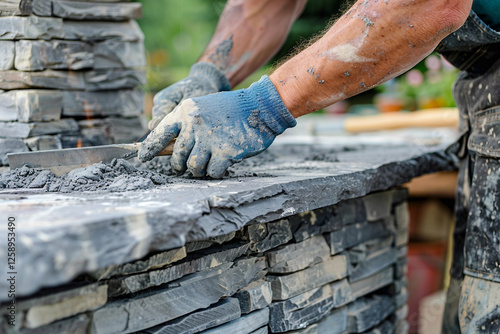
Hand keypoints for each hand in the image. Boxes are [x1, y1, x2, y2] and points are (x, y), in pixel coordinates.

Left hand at [138, 76, 296, 177]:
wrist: (259, 106)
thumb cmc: (229, 110)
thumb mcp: (202, 108)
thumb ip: (185, 126)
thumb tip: (168, 150)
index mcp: (186, 111)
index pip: (160, 132)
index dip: (149, 147)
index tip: (141, 157)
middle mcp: (194, 124)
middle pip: (177, 157)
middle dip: (181, 166)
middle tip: (186, 167)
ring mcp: (210, 138)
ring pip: (193, 168)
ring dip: (199, 170)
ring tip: (207, 163)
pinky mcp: (226, 151)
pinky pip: (212, 172)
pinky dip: (216, 172)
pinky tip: (223, 163)